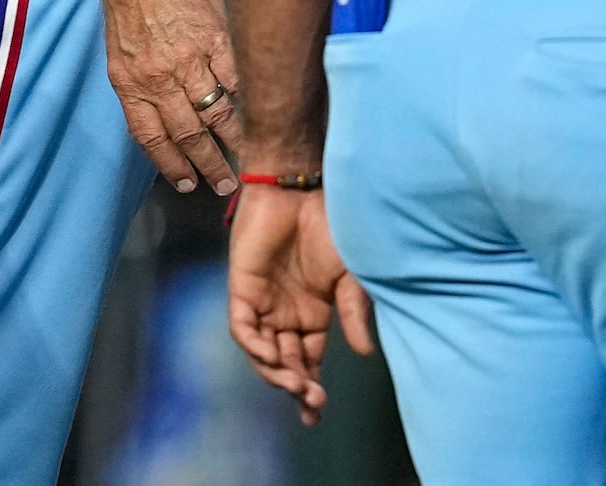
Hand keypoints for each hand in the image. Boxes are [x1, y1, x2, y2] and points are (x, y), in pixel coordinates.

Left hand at [103, 0, 242, 194]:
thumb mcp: (121, 45)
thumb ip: (142, 81)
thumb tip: (165, 111)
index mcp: (129, 81)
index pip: (151, 137)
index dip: (171, 164)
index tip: (186, 183)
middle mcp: (159, 79)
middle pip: (188, 135)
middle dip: (207, 165)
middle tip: (224, 184)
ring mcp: (192, 63)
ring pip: (218, 115)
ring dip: (234, 141)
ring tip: (247, 158)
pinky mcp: (219, 44)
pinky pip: (236, 83)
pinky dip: (246, 102)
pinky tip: (256, 116)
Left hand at [228, 184, 374, 424]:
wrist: (302, 191)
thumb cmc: (332, 228)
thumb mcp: (351, 278)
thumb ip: (353, 314)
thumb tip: (363, 354)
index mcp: (313, 316)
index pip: (308, 362)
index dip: (310, 389)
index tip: (317, 414)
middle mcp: (286, 314)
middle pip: (285, 362)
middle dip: (295, 387)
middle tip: (310, 404)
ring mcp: (263, 302)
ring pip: (262, 350)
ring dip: (276, 372)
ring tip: (295, 385)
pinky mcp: (242, 287)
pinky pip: (242, 326)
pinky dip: (254, 346)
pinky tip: (272, 358)